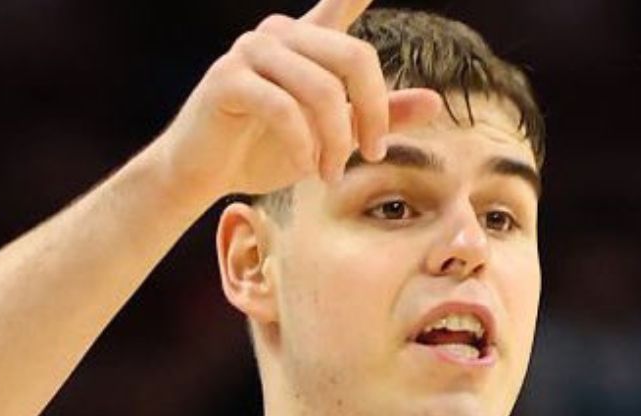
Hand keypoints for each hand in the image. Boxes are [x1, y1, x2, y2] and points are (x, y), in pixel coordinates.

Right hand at [151, 0, 444, 204]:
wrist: (205, 174)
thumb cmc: (267, 150)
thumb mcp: (334, 137)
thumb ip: (379, 116)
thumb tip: (435, 101)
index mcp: (309, 40)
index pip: (343, 0)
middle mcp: (281, 33)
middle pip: (354, 58)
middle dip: (372, 113)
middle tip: (372, 155)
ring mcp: (251, 51)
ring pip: (321, 90)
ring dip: (334, 142)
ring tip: (329, 174)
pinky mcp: (228, 79)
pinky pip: (284, 109)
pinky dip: (302, 146)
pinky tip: (303, 167)